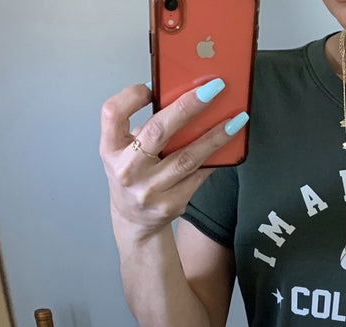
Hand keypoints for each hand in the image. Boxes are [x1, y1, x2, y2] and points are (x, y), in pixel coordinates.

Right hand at [99, 83, 242, 241]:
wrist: (135, 220)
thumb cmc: (133, 175)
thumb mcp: (124, 149)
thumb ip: (144, 127)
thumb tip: (182, 99)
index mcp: (110, 149)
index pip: (113, 112)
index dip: (132, 95)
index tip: (152, 86)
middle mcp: (127, 170)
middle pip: (157, 131)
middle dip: (187, 106)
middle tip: (212, 89)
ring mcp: (150, 190)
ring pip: (187, 158)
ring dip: (214, 136)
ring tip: (235, 120)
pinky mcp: (171, 204)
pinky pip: (198, 176)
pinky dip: (215, 158)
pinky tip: (230, 145)